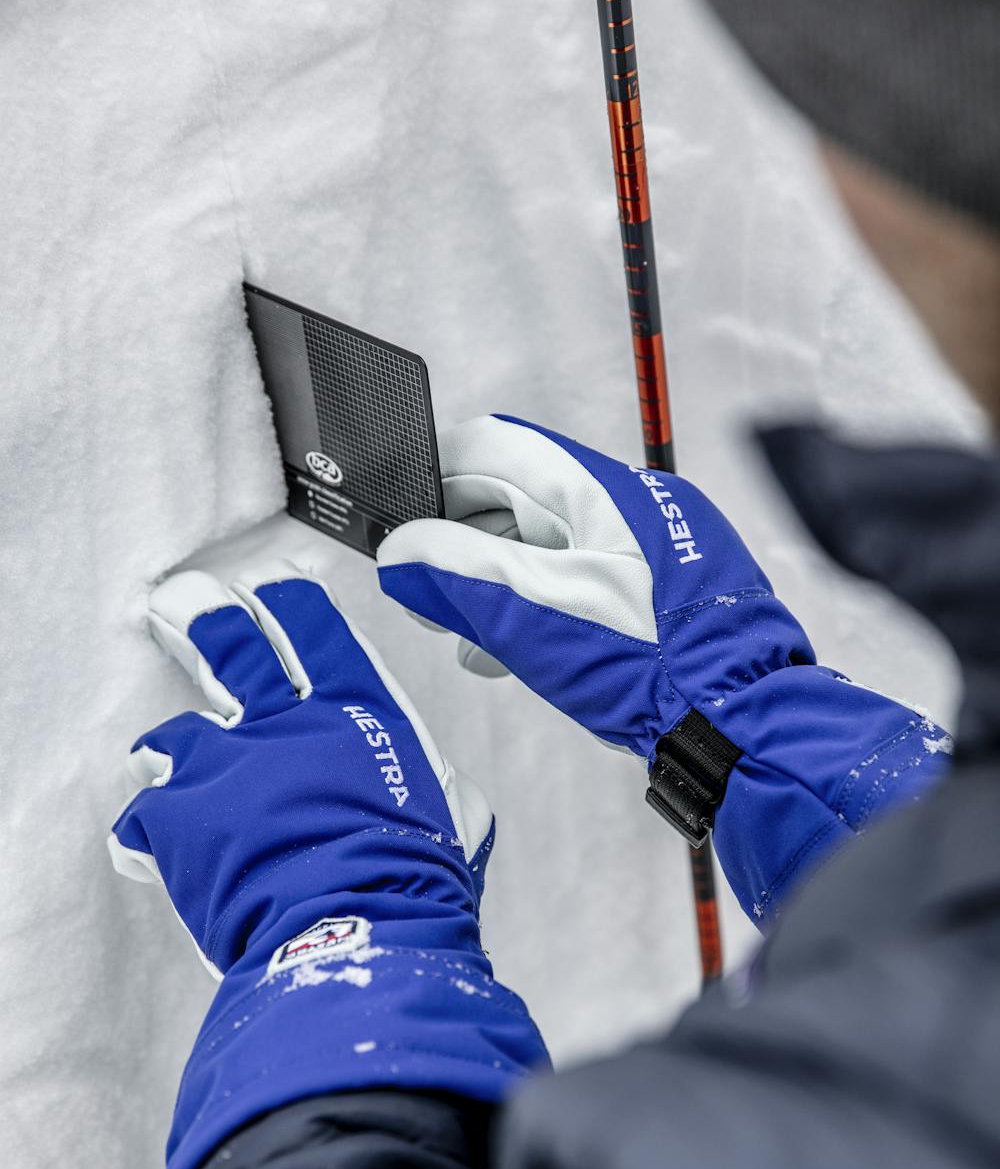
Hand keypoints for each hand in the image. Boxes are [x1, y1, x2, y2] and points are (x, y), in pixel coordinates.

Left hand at [108, 559, 546, 1168]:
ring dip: (170, 753)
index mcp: (354, 712)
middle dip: (197, 614)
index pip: (312, 629)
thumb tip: (415, 790)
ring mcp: (221, 766)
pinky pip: (141, 821)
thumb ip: (421, 780)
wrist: (355, 935)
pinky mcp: (173, 820)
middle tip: (176, 601)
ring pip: (171, 735)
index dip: (287, 601)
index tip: (269, 586)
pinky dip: (147, 840)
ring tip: (161, 767)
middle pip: (226, 641)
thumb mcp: (452, 813)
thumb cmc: (415, 880)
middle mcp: (281, 723)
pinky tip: (151, 856)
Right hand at [377, 414, 811, 760]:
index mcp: (593, 488)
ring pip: (538, 546)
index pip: (491, 449)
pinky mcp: (650, 589)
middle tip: (425, 599)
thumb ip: (457, 577)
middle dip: (459, 547)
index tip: (401, 530)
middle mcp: (620, 504)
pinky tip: (512, 653)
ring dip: (492, 585)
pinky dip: (532, 607)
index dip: (434, 482)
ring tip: (468, 639)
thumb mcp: (533, 617)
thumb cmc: (653, 663)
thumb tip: (400, 553)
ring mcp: (640, 547)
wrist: (739, 719)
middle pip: (512, 500)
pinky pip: (572, 580)